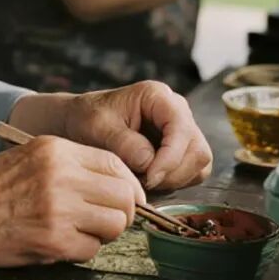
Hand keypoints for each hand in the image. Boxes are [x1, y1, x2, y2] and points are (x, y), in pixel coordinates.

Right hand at [0, 135, 144, 267]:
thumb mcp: (29, 156)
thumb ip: (69, 164)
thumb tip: (110, 182)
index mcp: (56, 150)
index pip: (116, 163)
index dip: (128, 183)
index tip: (127, 196)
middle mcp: (62, 175)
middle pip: (123, 195)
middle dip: (122, 210)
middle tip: (106, 218)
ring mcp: (59, 209)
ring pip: (114, 224)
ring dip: (104, 232)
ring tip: (82, 230)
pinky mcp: (53, 241)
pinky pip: (91, 249)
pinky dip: (83, 250)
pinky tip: (62, 243)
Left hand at [60, 81, 211, 190]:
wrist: (80, 122)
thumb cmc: (87, 118)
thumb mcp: (98, 127)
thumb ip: (124, 144)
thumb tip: (150, 163)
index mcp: (157, 96)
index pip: (182, 129)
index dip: (170, 158)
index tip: (149, 178)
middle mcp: (176, 110)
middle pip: (197, 150)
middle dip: (173, 173)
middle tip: (144, 183)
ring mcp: (181, 130)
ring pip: (199, 164)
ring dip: (175, 180)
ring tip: (144, 181)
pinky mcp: (180, 149)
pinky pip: (192, 173)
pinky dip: (175, 182)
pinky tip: (149, 180)